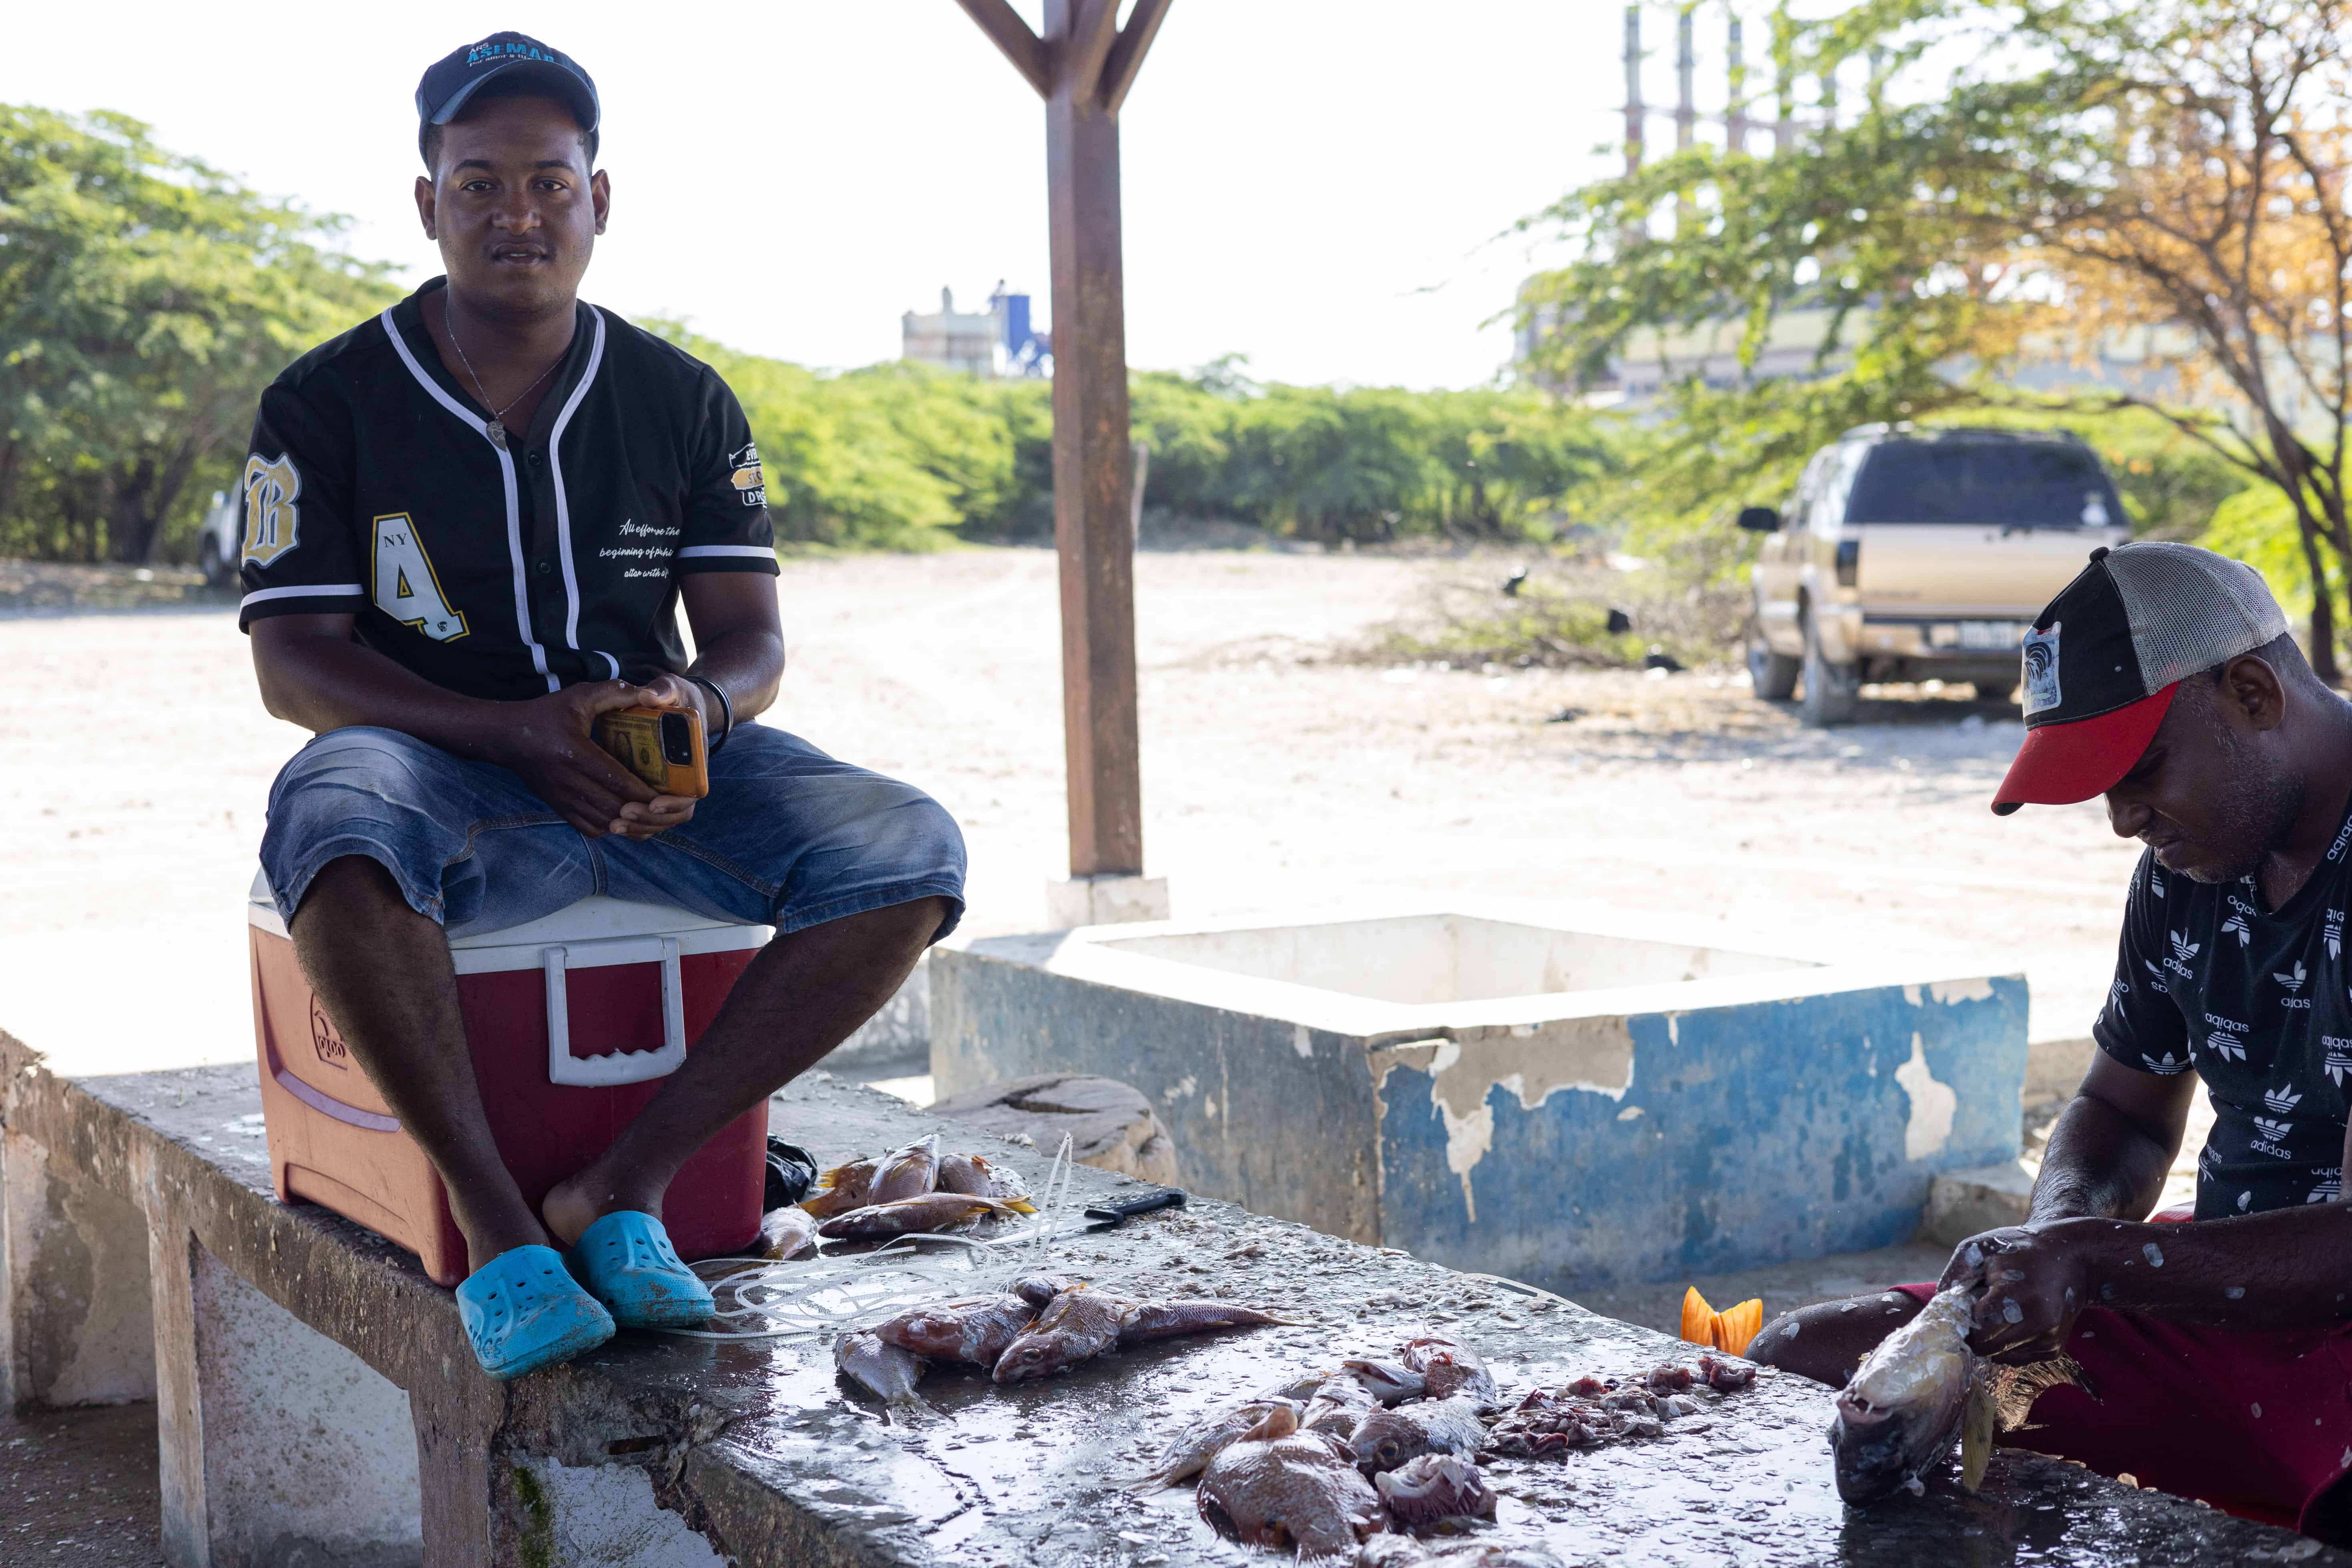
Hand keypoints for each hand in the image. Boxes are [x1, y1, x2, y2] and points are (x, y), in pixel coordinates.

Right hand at [486, 680, 688, 840]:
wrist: (506, 737)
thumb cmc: (546, 714)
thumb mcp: (578, 696)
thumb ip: (614, 692)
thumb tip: (649, 693)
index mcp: (576, 753)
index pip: (618, 781)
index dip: (647, 792)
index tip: (670, 793)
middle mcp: (569, 781)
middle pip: (616, 807)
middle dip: (646, 811)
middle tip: (669, 805)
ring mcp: (563, 799)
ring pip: (606, 823)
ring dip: (632, 822)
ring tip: (653, 812)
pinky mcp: (559, 808)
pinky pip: (591, 829)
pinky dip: (613, 827)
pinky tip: (626, 815)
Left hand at [607, 674, 704, 839]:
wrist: (680, 705)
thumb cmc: (677, 698)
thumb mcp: (673, 689)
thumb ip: (664, 691)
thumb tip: (647, 696)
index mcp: (694, 761)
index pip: (690, 795)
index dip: (673, 803)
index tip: (652, 802)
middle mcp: (684, 781)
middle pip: (673, 816)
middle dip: (648, 820)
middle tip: (622, 815)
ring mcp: (668, 791)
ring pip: (657, 823)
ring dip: (637, 828)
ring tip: (613, 825)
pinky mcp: (651, 794)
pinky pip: (645, 821)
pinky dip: (632, 827)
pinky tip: (609, 824)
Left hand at [1938, 1219, 2094, 1361]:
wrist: (2074, 1258)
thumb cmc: (2020, 1250)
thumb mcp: (1980, 1248)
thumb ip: (1955, 1275)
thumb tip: (1939, 1305)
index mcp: (2015, 1296)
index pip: (1975, 1329)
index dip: (1963, 1320)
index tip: (1963, 1307)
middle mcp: (2036, 1323)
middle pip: (1985, 1347)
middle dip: (1975, 1332)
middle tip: (1979, 1309)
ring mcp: (2047, 1339)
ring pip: (2000, 1356)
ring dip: (1992, 1338)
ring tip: (2000, 1311)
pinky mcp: (2053, 1349)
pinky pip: (2017, 1357)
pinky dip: (2008, 1343)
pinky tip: (2015, 1320)